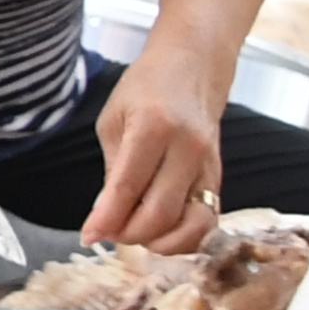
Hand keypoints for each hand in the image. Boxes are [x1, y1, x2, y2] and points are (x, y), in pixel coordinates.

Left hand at [85, 40, 228, 252]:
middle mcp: (187, 149)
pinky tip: (161, 233)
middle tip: (109, 232)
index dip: (107, 219)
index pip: (128, 187)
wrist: (194, 67)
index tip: (89, 236)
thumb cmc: (146, 88)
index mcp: (153, 127)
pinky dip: (184, 239)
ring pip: (189, 225)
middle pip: (160, 213)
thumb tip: (107, 217)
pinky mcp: (219, 178)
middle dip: (129, 233)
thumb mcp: (114, 120)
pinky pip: (207, 222)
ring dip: (157, 242)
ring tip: (134, 231)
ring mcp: (209, 166)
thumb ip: (114, 170)